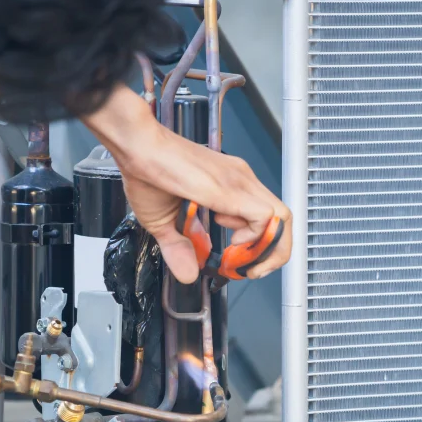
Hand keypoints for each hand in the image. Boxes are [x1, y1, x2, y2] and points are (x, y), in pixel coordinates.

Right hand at [83, 86, 291, 283]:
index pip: (269, 216)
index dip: (262, 245)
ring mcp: (239, 181)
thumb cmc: (149, 173)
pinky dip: (257, 239)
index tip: (240, 261)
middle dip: (272, 252)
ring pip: (281, 218)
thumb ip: (180, 249)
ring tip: (241, 260)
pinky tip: (233, 244)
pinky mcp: (230, 189)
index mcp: (232, 185)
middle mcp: (241, 180)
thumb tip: (187, 273)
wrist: (137, 147)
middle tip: (250, 268)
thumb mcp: (165, 223)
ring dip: (267, 249)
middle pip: (283, 218)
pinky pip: (264, 217)